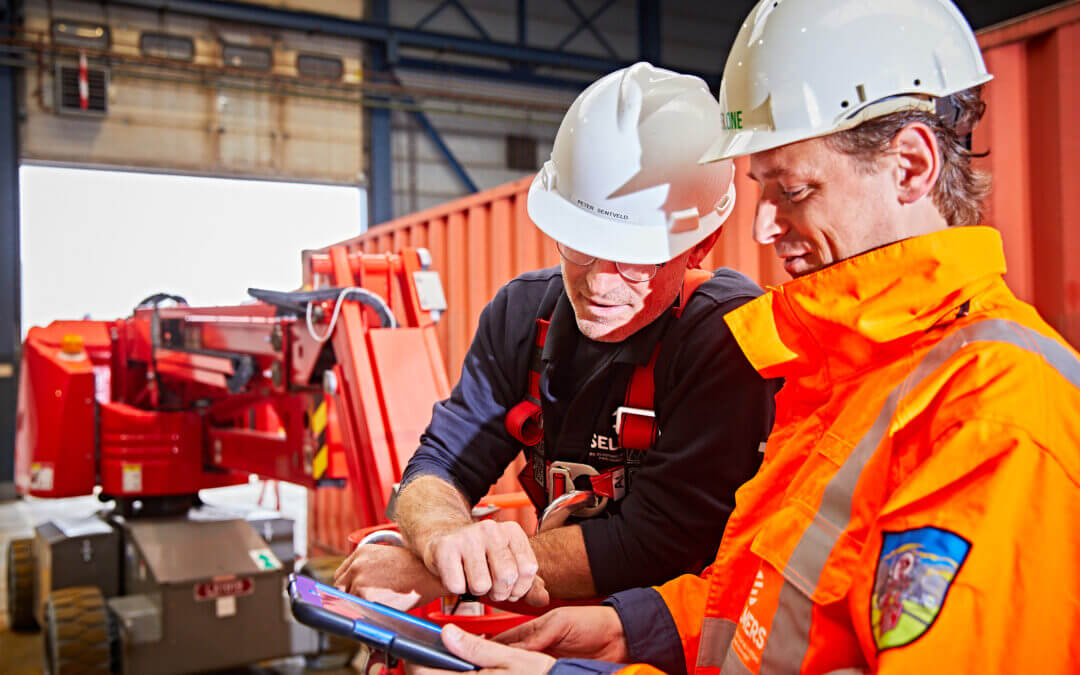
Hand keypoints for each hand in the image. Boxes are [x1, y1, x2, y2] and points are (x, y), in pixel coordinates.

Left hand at [332, 544, 445, 610]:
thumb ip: (367, 567)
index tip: (350, 592)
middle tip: (362, 602)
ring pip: (349, 600)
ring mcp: (359, 581)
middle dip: (349, 595)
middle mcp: (357, 565)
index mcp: (362, 551)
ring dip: (360, 605)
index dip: (346, 585)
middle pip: (339, 587)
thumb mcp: (387, 557)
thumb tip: (356, 585)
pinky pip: (359, 610)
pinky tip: (381, 608)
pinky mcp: (366, 597)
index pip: (340, 573)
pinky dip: (367, 612)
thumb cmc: (415, 568)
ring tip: (378, 604)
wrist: (430, 574)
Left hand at [411, 624, 554, 674]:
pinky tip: (463, 668)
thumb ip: (475, 646)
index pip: (425, 673)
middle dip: (425, 665)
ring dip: (439, 672)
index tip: (412, 644)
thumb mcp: (510, 657)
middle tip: (428, 648)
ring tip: (446, 656)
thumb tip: (447, 633)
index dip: (414, 658)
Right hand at [422, 520, 540, 602]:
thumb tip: (543, 599)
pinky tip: (457, 575)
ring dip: (476, 591)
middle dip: (499, 592)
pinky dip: (457, 589)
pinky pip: (457, 586)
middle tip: (491, 587)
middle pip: (507, 576)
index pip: (528, 568)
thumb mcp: (509, 566)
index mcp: (512, 531)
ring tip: (472, 578)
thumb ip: (529, 584)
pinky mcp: (445, 548)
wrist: (443, 542)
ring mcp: (467, 536)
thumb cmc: (480, 557)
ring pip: (481, 585)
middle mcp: (491, 529)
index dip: (520, 588)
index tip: (510, 587)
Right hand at [494, 606, 627, 661]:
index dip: (487, 649)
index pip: (503, 642)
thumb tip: (514, 649)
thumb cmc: (593, 623)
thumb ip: (537, 635)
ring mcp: (546, 665)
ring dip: (511, 674)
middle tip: (482, 671)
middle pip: (508, 661)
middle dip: (495, 666)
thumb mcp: (561, 623)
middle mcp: (537, 649)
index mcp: (534, 631)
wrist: (622, 639)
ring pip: (521, 672)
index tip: (473, 657)